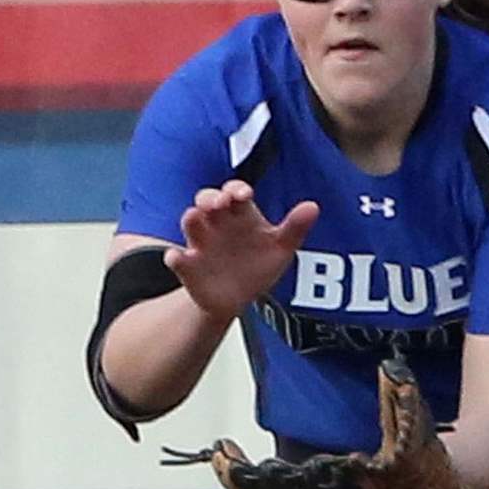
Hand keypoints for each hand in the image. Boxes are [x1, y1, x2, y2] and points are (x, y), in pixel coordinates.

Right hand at [164, 180, 318, 320]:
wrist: (239, 299)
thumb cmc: (259, 264)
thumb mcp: (280, 247)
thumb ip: (295, 227)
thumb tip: (313, 207)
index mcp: (241, 215)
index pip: (235, 193)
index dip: (236, 190)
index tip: (243, 195)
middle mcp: (218, 223)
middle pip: (207, 201)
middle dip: (210, 198)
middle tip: (218, 203)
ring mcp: (200, 243)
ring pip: (190, 223)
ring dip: (191, 218)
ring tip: (195, 217)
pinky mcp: (189, 266)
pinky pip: (177, 259)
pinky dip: (175, 258)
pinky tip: (178, 258)